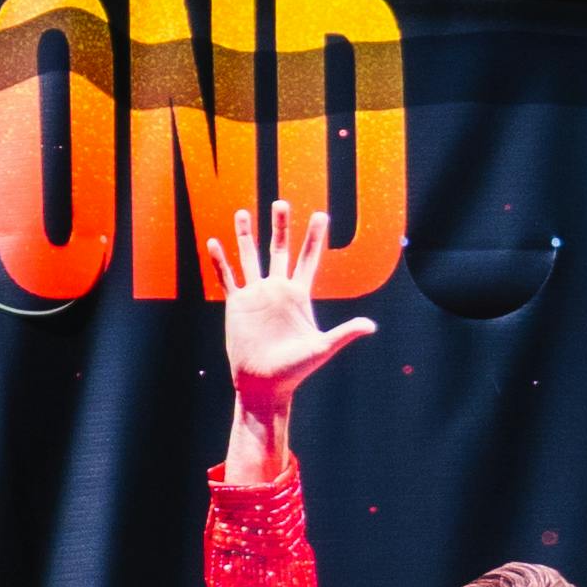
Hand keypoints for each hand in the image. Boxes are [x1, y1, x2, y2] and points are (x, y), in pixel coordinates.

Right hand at [215, 203, 361, 487]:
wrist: (265, 383)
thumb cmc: (295, 369)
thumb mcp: (323, 348)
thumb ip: (345, 333)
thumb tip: (372, 326)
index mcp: (299, 296)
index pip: (308, 259)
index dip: (314, 238)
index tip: (321, 215)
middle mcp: (277, 290)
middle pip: (279, 250)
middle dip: (281, 227)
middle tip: (281, 202)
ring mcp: (256, 295)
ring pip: (250, 257)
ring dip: (246, 236)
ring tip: (244, 212)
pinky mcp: (237, 304)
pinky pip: (227, 277)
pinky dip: (220, 260)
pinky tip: (215, 242)